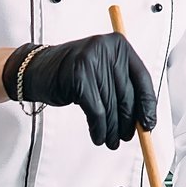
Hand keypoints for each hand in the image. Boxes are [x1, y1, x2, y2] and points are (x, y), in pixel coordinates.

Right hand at [2, 35, 157, 148]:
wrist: (36, 69)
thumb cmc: (71, 73)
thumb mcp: (102, 70)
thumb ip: (122, 87)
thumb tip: (144, 119)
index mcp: (118, 45)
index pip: (142, 78)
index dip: (147, 104)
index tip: (148, 123)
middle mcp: (106, 49)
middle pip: (126, 94)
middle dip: (129, 121)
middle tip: (127, 137)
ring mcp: (91, 61)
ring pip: (111, 105)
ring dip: (112, 129)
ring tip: (111, 141)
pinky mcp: (78, 77)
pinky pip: (96, 111)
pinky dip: (99, 128)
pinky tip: (98, 136)